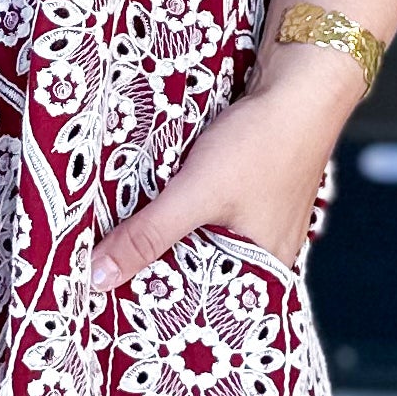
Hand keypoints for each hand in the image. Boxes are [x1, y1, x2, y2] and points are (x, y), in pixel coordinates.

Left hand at [86, 38, 359, 291]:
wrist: (301, 82)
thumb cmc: (261, 143)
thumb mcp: (195, 194)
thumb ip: (147, 237)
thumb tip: (95, 278)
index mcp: (263, 269)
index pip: (204, 311)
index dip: (162, 312)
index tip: (116, 313)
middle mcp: (265, 251)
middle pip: (201, 276)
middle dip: (160, 274)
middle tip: (108, 281)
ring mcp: (261, 219)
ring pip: (204, 242)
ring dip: (171, 239)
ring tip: (124, 246)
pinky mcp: (251, 190)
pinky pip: (210, 215)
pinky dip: (184, 212)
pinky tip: (157, 205)